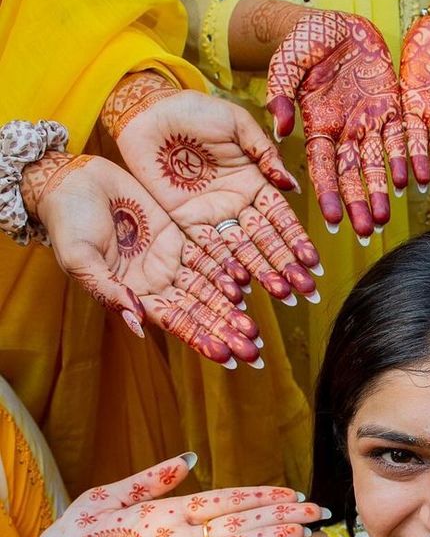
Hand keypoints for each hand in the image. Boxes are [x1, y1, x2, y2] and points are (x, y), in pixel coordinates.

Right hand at [20, 152, 259, 363]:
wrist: (70, 180)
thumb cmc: (67, 222)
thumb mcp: (81, 259)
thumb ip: (109, 291)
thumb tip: (137, 325)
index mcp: (135, 295)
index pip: (174, 322)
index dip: (200, 338)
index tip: (226, 356)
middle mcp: (157, 282)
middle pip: (198, 311)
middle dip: (224, 331)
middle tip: (254, 352)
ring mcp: (170, 259)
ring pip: (208, 288)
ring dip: (232, 308)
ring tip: (256, 330)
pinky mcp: (179, 234)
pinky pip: (209, 255)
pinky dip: (228, 270)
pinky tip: (250, 286)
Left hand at [103, 72, 318, 301]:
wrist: (147, 112)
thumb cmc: (193, 110)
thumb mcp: (236, 123)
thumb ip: (264, 153)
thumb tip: (291, 185)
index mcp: (254, 182)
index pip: (280, 217)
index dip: (297, 240)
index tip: (313, 263)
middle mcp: (238, 205)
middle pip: (266, 241)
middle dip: (286, 266)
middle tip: (306, 291)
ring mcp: (213, 217)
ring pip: (243, 252)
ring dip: (262, 274)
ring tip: (282, 294)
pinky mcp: (187, 224)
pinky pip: (209, 251)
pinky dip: (225, 270)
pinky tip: (243, 288)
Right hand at [266, 10, 405, 240]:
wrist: (337, 21)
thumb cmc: (307, 38)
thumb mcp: (288, 60)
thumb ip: (281, 92)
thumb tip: (279, 128)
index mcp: (318, 124)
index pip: (322, 167)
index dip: (327, 194)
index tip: (332, 221)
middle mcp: (345, 131)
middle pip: (351, 175)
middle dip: (357, 204)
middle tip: (364, 233)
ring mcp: (370, 121)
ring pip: (377, 164)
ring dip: (381, 192)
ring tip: (385, 220)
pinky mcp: (392, 107)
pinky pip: (402, 138)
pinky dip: (408, 159)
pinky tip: (415, 182)